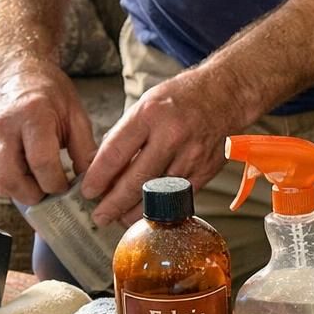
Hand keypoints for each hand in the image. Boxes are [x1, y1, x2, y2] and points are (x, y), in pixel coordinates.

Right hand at [0, 60, 96, 205]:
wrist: (18, 72)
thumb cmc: (51, 93)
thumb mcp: (76, 115)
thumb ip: (85, 150)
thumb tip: (92, 184)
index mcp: (32, 116)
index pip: (41, 163)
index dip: (56, 184)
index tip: (67, 186)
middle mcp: (3, 126)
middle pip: (11, 179)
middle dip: (34, 195)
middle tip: (51, 192)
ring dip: (22, 192)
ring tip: (41, 183)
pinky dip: (12, 183)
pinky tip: (28, 174)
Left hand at [81, 64, 255, 226]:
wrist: (225, 95)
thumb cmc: (181, 97)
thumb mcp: (146, 103)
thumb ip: (125, 134)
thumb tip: (103, 165)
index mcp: (150, 114)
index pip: (116, 153)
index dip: (98, 177)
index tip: (88, 191)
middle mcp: (171, 135)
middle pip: (136, 180)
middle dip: (114, 203)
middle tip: (100, 215)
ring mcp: (191, 155)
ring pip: (158, 195)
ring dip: (136, 210)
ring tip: (121, 218)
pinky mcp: (206, 169)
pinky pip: (180, 196)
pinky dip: (163, 207)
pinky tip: (150, 211)